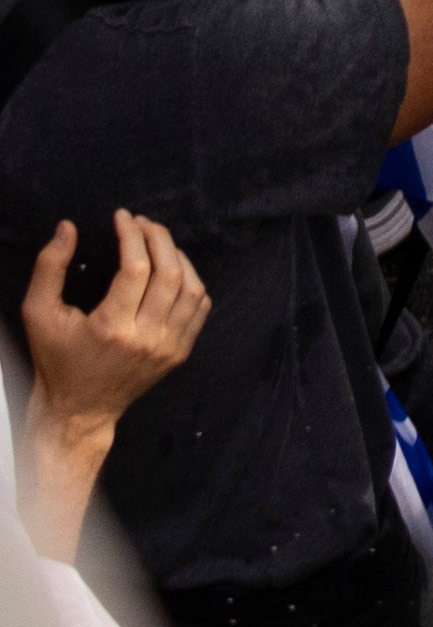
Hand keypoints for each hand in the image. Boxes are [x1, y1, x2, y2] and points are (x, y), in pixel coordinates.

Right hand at [20, 218, 200, 445]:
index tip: (123, 216)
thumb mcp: (38, 314)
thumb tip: (68, 227)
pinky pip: (200, 309)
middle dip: (159, 238)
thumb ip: (49, 268)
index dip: (132, 235)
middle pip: (169, 273)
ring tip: (158, 242)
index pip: (135, 268)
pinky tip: (174, 270)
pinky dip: (192, 283)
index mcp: (112, 327)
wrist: (79, 409)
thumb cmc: (55, 359)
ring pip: (192, 289)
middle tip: (143, 222)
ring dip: (179, 258)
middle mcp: (147, 337)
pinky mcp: (180, 353)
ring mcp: (168, 347)